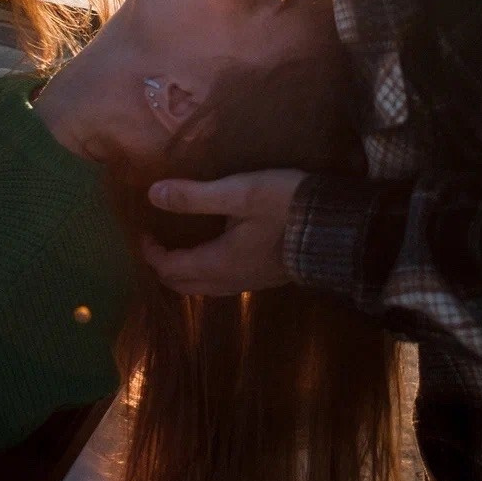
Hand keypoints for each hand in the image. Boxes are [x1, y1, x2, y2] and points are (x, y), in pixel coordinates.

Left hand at [143, 169, 306, 295]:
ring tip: (181, 244)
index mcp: (218, 263)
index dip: (151, 253)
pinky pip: (223, 282)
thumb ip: (195, 196)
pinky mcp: (265, 278)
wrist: (337, 227)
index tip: (144, 231)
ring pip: (204, 287)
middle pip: (183, 285)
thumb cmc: (286, 206)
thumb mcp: (240, 193)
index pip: (170, 268)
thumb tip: (152, 195)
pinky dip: (206, 270)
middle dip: (164, 267)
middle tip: (157, 241)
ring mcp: (249, 283)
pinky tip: (214, 248)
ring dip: (185, 271)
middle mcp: (230, 281)